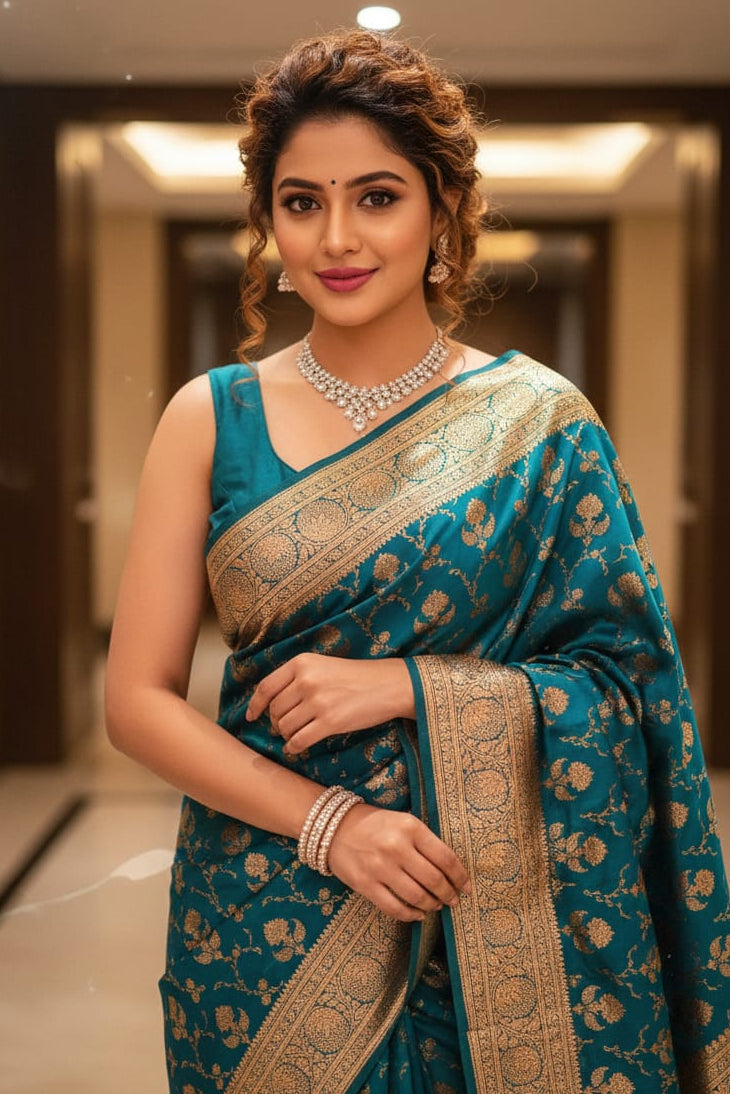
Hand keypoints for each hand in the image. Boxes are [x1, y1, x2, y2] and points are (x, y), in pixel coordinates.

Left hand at [246, 653, 414, 754]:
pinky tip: (298, 747)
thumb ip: (297, 678)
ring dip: (287, 735)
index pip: (266, 687)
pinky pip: (299, 740)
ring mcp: (317, 701)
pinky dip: (294, 747)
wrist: (389, 685)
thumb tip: (272, 704)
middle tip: (284, 727)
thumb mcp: (323, 666)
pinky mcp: (330, 721)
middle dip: (276, 722)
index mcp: (302, 663)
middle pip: (275, 710)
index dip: (255, 705)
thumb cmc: (356, 677)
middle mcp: (306, 680)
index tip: (251, 717)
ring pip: (285, 727)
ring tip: (296, 735)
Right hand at [327, 802, 471, 921]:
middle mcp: (396, 847)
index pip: (445, 858)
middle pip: (434, 880)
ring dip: (432, 905)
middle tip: (454, 900)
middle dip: (449, 894)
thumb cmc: (375, 824)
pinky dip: (411, 915)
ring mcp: (380, 867)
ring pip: (417, 896)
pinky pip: (395, 907)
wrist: (334, 828)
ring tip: (437, 905)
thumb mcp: (403, 822)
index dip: (460, 876)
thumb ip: (425, 842)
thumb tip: (451, 871)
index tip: (467, 887)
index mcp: (410, 828)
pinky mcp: (366, 884)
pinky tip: (418, 914)